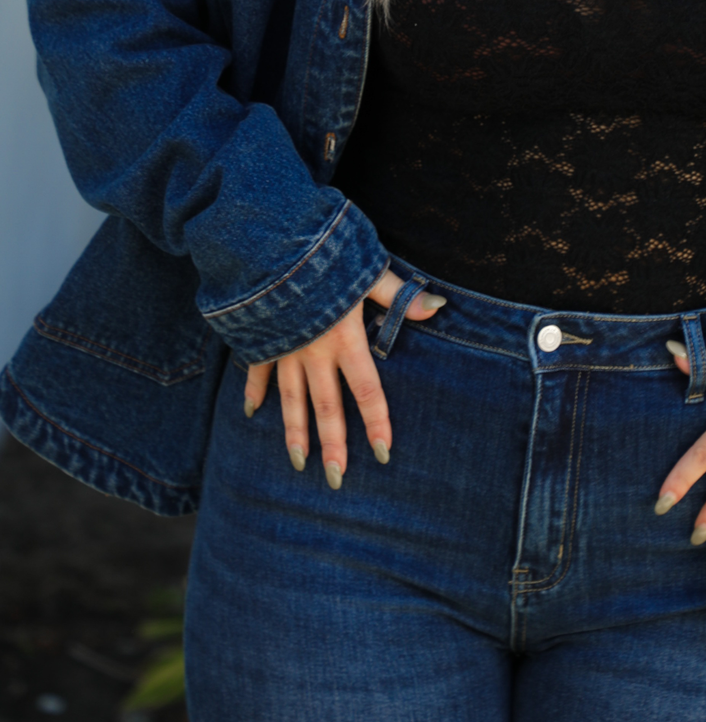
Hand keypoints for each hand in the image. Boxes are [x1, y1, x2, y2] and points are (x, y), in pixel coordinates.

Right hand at [242, 269, 444, 488]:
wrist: (268, 242)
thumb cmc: (324, 255)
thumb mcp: (366, 271)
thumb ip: (398, 295)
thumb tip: (438, 307)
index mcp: (345, 340)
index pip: (367, 391)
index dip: (377, 423)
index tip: (383, 453)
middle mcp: (314, 352)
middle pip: (327, 407)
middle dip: (332, 445)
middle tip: (335, 479)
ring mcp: (285, 348)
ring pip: (290, 399)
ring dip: (294, 432)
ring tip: (299, 463)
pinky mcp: (261, 337)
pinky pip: (257, 370)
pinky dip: (254, 391)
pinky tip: (251, 413)